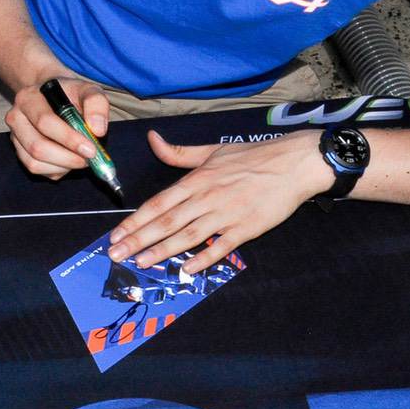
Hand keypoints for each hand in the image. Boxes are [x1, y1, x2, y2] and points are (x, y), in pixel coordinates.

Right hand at [7, 76, 109, 177]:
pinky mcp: (20, 153)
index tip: (91, 149)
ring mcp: (16, 138)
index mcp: (28, 98)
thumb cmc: (70, 94)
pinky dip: (57, 170)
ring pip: (35, 163)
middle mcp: (15, 118)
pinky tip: (69, 159)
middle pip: (37, 147)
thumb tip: (98, 130)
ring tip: (81, 158)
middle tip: (90, 159)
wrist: (52, 97)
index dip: (69, 139)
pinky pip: (37, 170)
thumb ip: (96, 104)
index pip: (45, 122)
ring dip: (63, 166)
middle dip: (67, 158)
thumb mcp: (87, 90)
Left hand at [108, 130, 333, 272]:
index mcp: (196, 180)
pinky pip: (222, 247)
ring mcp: (226, 214)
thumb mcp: (211, 150)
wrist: (294, 163)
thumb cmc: (252, 156)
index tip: (115, 235)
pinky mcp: (247, 228)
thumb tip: (152, 139)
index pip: (157, 203)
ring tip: (140, 262)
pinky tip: (187, 269)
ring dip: (162, 251)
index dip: (134, 220)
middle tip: (116, 254)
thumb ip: (178, 153)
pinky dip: (204, 258)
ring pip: (188, 235)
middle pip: (166, 222)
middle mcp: (206, 197)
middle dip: (138, 240)